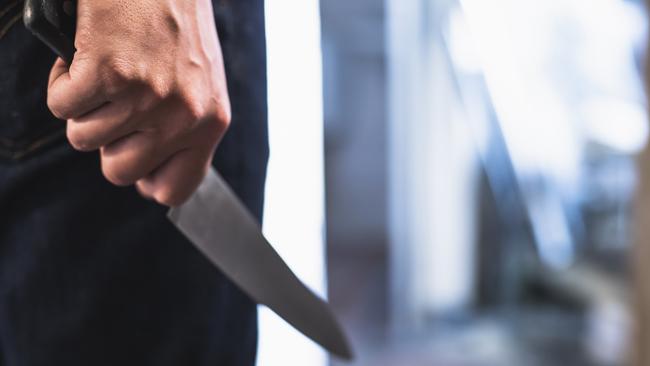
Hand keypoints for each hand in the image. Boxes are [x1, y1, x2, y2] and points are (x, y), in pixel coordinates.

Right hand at [47, 0, 229, 205]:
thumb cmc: (176, 27)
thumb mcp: (199, 85)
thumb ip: (183, 130)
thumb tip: (147, 177)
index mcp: (211, 123)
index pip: (176, 188)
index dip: (147, 182)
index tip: (136, 164)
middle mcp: (183, 117)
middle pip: (119, 172)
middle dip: (107, 142)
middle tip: (115, 105)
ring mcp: (145, 97)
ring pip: (84, 139)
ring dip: (85, 107)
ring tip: (106, 72)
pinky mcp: (107, 74)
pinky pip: (62, 107)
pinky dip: (63, 82)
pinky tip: (86, 56)